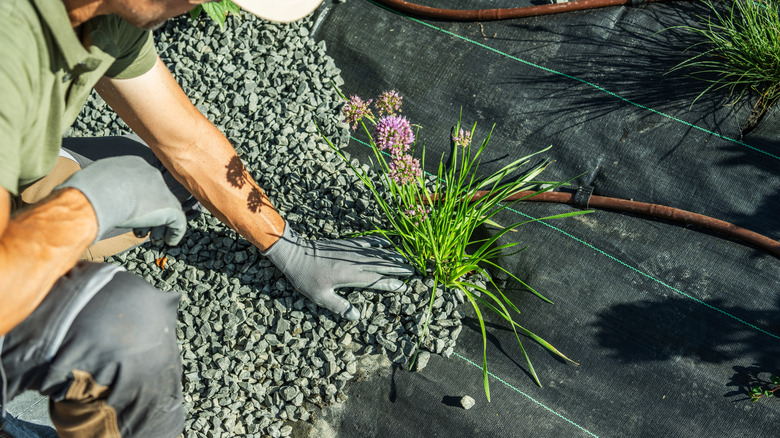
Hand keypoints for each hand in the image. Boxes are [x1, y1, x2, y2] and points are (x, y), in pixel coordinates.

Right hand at [56, 156, 186, 244]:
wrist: (98, 194)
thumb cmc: (86, 189)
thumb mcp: (90, 181)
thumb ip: (98, 187)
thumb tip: (86, 196)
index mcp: (132, 164)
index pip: (142, 184)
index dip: (138, 202)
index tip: (131, 215)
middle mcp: (150, 174)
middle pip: (156, 195)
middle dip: (150, 214)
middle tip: (144, 229)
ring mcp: (162, 190)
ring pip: (168, 209)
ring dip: (161, 225)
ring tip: (155, 238)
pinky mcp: (168, 207)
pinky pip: (178, 221)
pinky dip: (174, 232)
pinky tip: (169, 241)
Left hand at [262, 222, 413, 320]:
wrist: (295, 253)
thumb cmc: (306, 277)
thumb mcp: (320, 297)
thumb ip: (339, 306)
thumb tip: (357, 316)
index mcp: (349, 276)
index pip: (376, 280)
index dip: (391, 284)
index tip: (404, 287)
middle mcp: (354, 262)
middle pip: (381, 264)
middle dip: (398, 268)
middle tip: (413, 270)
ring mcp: (351, 251)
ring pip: (377, 253)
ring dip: (393, 255)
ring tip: (406, 259)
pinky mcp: (346, 244)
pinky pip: (367, 242)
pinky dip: (379, 242)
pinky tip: (387, 243)